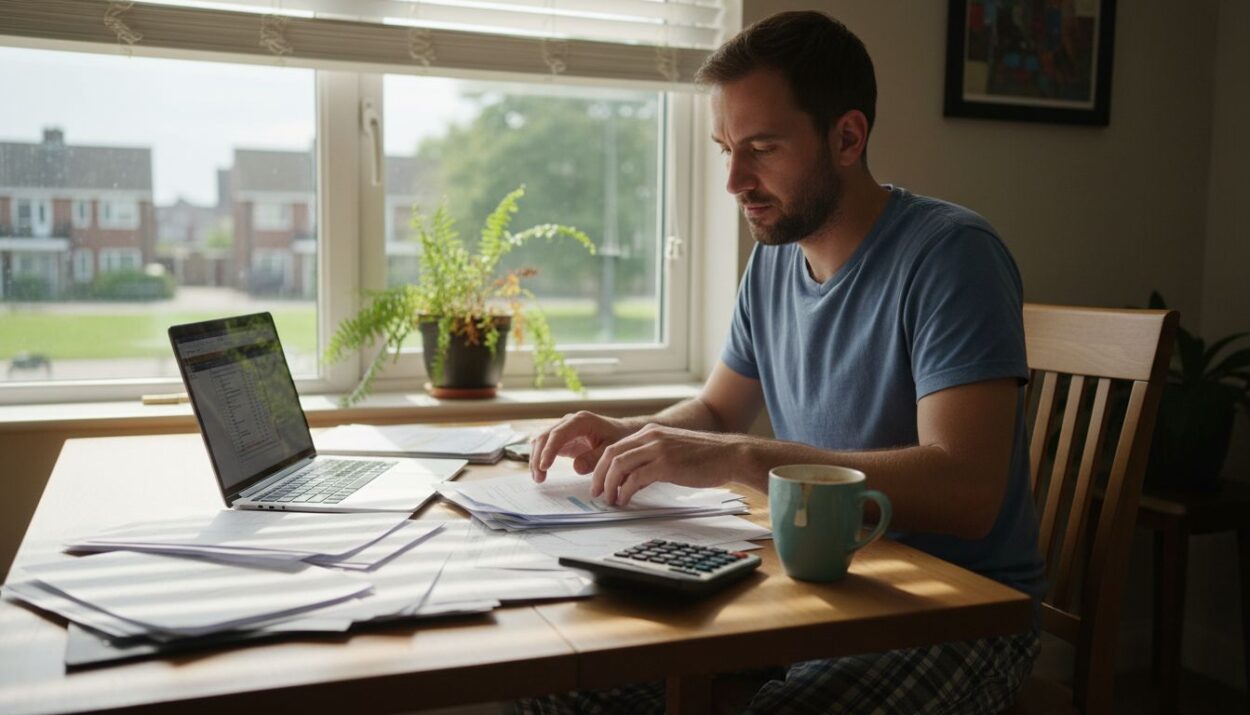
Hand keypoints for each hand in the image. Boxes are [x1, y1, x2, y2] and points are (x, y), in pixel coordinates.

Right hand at [530, 411, 635, 482]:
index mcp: (581, 421)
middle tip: (539, 478)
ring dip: (536, 459)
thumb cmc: (618, 437)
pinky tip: (539, 472)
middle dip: (538, 457)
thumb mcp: (611, 448)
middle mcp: (568, 422)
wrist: (621, 431)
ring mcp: (563, 429)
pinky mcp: (561, 438)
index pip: (558, 434)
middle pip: (545, 437)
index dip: (549, 450)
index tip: (544, 466)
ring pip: (541, 441)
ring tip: (539, 479)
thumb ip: (595, 458)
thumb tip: (577, 468)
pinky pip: (545, 446)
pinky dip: (540, 458)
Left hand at [591, 424, 745, 505]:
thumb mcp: (672, 453)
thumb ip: (651, 462)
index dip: (602, 466)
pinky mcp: (666, 464)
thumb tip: (633, 481)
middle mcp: (651, 437)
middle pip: (612, 454)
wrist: (730, 455)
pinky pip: (636, 478)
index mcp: (650, 432)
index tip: (599, 482)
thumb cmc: (705, 457)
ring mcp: (658, 449)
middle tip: (597, 493)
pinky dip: (626, 491)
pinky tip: (626, 500)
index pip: (615, 447)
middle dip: (599, 476)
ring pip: (619, 465)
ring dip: (610, 485)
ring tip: (610, 499)